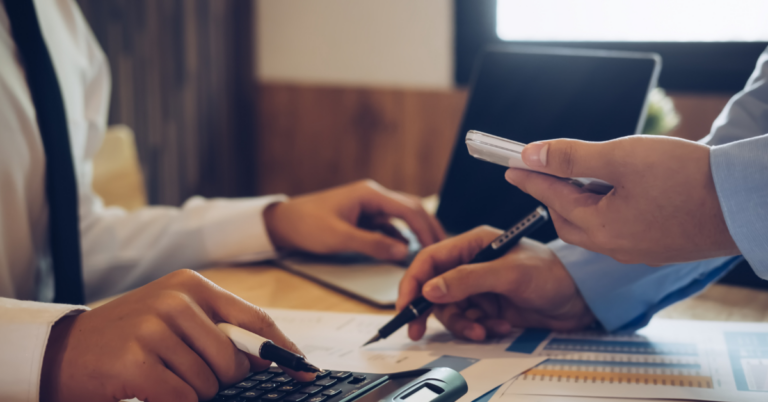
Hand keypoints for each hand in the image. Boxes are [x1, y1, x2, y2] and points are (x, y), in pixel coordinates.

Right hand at [40, 270, 313, 401]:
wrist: (62, 350)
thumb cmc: (127, 336)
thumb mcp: (174, 318)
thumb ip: (219, 330)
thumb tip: (267, 361)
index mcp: (193, 285)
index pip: (255, 320)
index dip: (284, 350)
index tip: (305, 370)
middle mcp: (176, 300)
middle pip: (235, 360)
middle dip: (222, 380)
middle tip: (189, 374)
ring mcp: (155, 328)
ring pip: (209, 383)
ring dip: (192, 392)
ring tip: (161, 376)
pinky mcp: (136, 361)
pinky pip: (184, 398)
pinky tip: (150, 389)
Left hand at [264, 180, 445, 260]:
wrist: (284, 223)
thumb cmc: (307, 225)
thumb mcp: (340, 238)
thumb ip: (373, 244)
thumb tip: (404, 250)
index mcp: (370, 194)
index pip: (408, 208)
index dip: (426, 227)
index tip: (437, 246)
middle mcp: (373, 196)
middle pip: (411, 208)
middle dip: (428, 227)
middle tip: (443, 248)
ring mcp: (369, 206)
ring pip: (402, 216)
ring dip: (417, 231)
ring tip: (431, 250)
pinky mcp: (363, 217)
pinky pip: (389, 225)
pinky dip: (401, 235)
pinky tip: (407, 249)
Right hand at [397, 226, 594, 341]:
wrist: (582, 299)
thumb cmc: (552, 273)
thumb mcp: (508, 273)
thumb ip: (467, 280)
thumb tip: (431, 289)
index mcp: (472, 244)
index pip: (429, 260)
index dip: (412, 282)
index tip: (405, 305)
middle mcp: (471, 264)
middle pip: (433, 288)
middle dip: (430, 310)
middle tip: (418, 330)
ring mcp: (479, 287)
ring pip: (449, 309)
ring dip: (461, 323)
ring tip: (481, 328)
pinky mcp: (488, 307)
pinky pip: (468, 321)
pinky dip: (478, 328)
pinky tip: (499, 327)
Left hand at [504, 136, 739, 264]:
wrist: (746, 203)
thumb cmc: (686, 178)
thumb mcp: (622, 158)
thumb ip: (572, 158)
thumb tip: (533, 155)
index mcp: (601, 228)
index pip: (552, 198)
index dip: (530, 177)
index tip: (510, 165)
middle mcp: (615, 247)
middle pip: (568, 219)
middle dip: (554, 194)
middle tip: (547, 169)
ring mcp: (638, 251)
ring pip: (594, 226)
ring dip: (582, 201)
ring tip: (588, 176)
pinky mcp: (657, 247)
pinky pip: (618, 230)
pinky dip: (607, 209)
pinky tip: (620, 191)